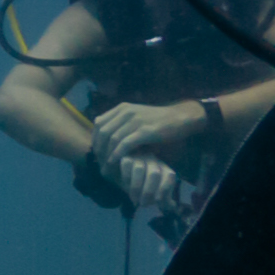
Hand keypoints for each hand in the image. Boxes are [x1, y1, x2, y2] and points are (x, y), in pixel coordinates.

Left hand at [81, 100, 198, 172]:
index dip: (94, 138)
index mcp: (122, 108)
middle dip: (98, 148)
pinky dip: (117, 154)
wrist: (180, 118)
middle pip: (103, 132)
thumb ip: (122, 125)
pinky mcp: (145, 131)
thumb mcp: (136, 118)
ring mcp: (135, 120)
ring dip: (106, 154)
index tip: (96, 151)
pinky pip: (125, 144)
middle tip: (98, 161)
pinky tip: (115, 162)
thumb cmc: (158, 121)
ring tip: (106, 165)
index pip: (99, 123)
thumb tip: (106, 140)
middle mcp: (126, 112)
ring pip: (112, 139)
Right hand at [115, 153, 184, 217]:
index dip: (165, 189)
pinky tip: (126, 186)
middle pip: (154, 174)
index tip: (157, 202)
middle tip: (144, 205)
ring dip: (136, 188)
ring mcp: (140, 158)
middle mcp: (154, 162)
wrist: (125, 177)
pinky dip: (127, 177)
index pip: (170, 176)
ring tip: (135, 200)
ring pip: (139, 169)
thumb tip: (173, 206)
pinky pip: (127, 165)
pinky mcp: (127, 158)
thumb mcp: (155, 194)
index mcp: (164, 170)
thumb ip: (164, 200)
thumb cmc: (144, 186)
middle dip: (149, 192)